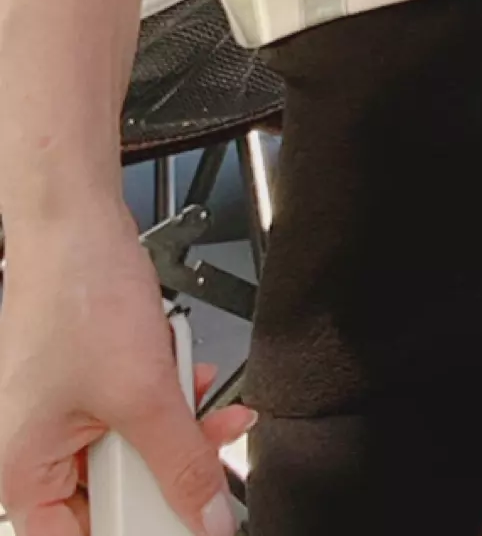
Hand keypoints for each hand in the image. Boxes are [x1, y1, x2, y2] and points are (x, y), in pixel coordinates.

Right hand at [0, 205, 252, 535]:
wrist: (79, 223)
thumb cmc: (78, 298)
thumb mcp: (142, 394)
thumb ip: (181, 464)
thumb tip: (208, 520)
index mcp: (22, 477)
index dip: (141, 531)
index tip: (189, 522)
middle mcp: (34, 454)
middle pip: (117, 496)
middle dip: (173, 462)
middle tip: (211, 441)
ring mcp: (62, 418)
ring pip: (136, 449)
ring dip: (176, 421)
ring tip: (194, 390)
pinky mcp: (90, 385)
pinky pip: (137, 410)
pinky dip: (166, 392)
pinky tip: (184, 369)